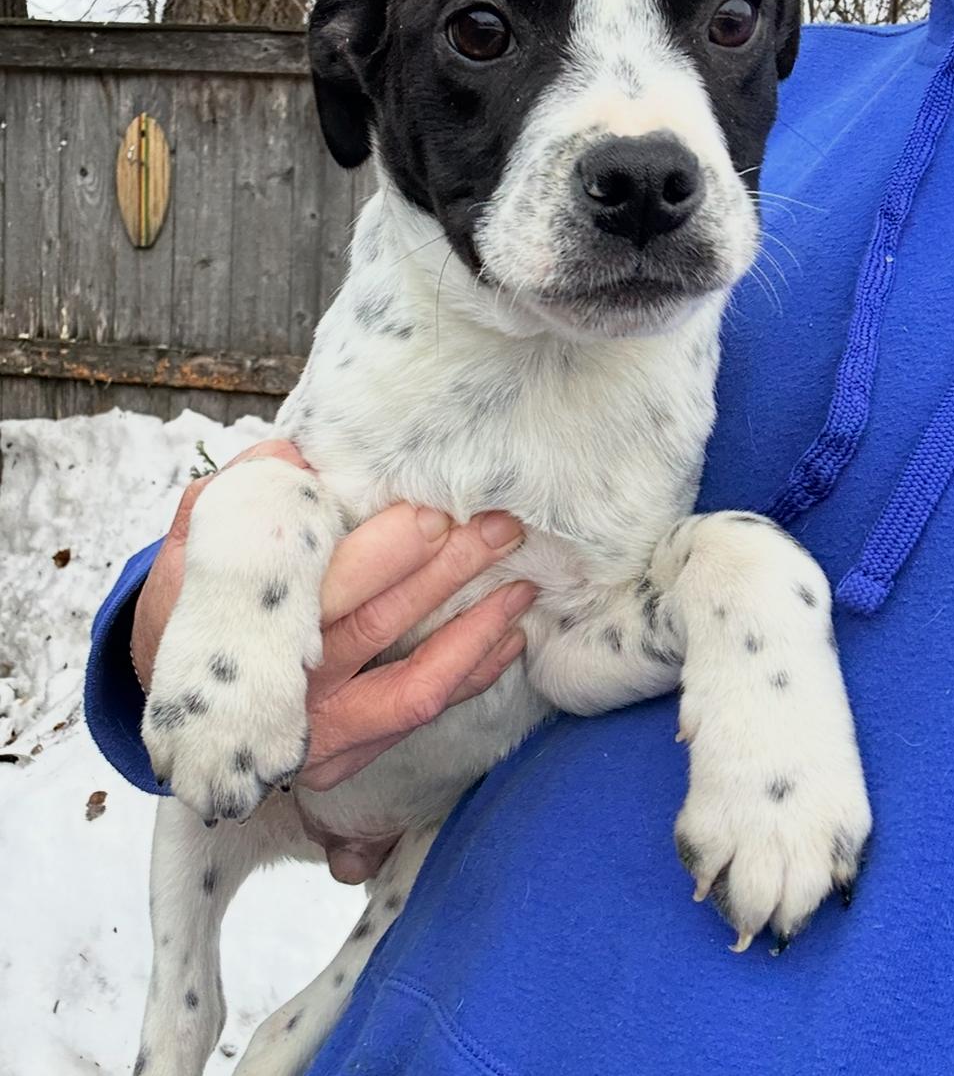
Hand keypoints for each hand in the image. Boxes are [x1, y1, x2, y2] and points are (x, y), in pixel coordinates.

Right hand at [132, 439, 534, 793]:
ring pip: (413, 683)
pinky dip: (470, 675)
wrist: (173, 709)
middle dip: (445, 570)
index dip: (386, 551)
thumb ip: (237, 494)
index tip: (433, 513)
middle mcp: (286, 683)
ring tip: (521, 583)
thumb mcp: (192, 546)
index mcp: (246, 622)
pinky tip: (508, 638)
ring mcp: (318, 728)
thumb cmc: (195, 610)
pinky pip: (419, 715)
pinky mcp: (344, 757)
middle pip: (377, 622)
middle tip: (495, 527)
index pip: (326, 584)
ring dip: (475, 630)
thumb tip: (296, 455)